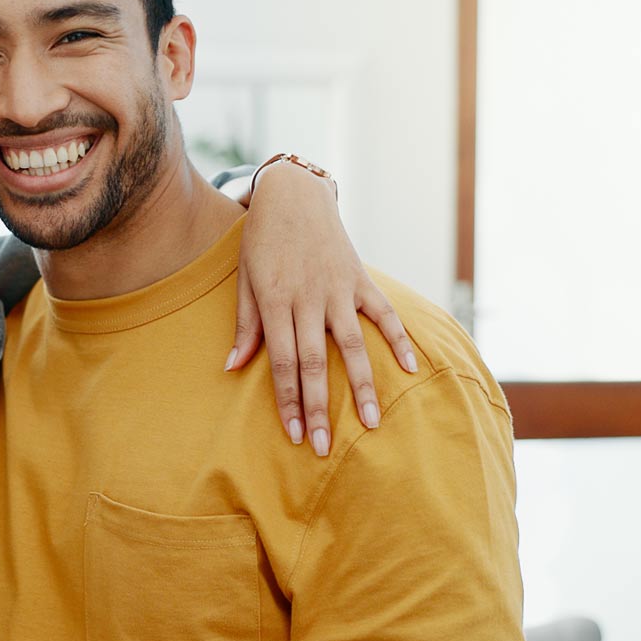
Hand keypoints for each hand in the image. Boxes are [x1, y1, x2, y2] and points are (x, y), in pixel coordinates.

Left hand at [230, 161, 415, 455]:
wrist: (292, 194)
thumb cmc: (261, 241)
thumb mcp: (244, 279)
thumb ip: (245, 326)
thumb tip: (232, 368)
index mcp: (276, 301)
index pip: (284, 362)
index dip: (288, 401)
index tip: (294, 434)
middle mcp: (309, 298)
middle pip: (316, 363)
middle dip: (319, 408)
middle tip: (324, 446)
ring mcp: (338, 288)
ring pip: (353, 345)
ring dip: (361, 386)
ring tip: (371, 423)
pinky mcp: (359, 278)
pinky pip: (383, 312)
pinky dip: (399, 339)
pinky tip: (409, 369)